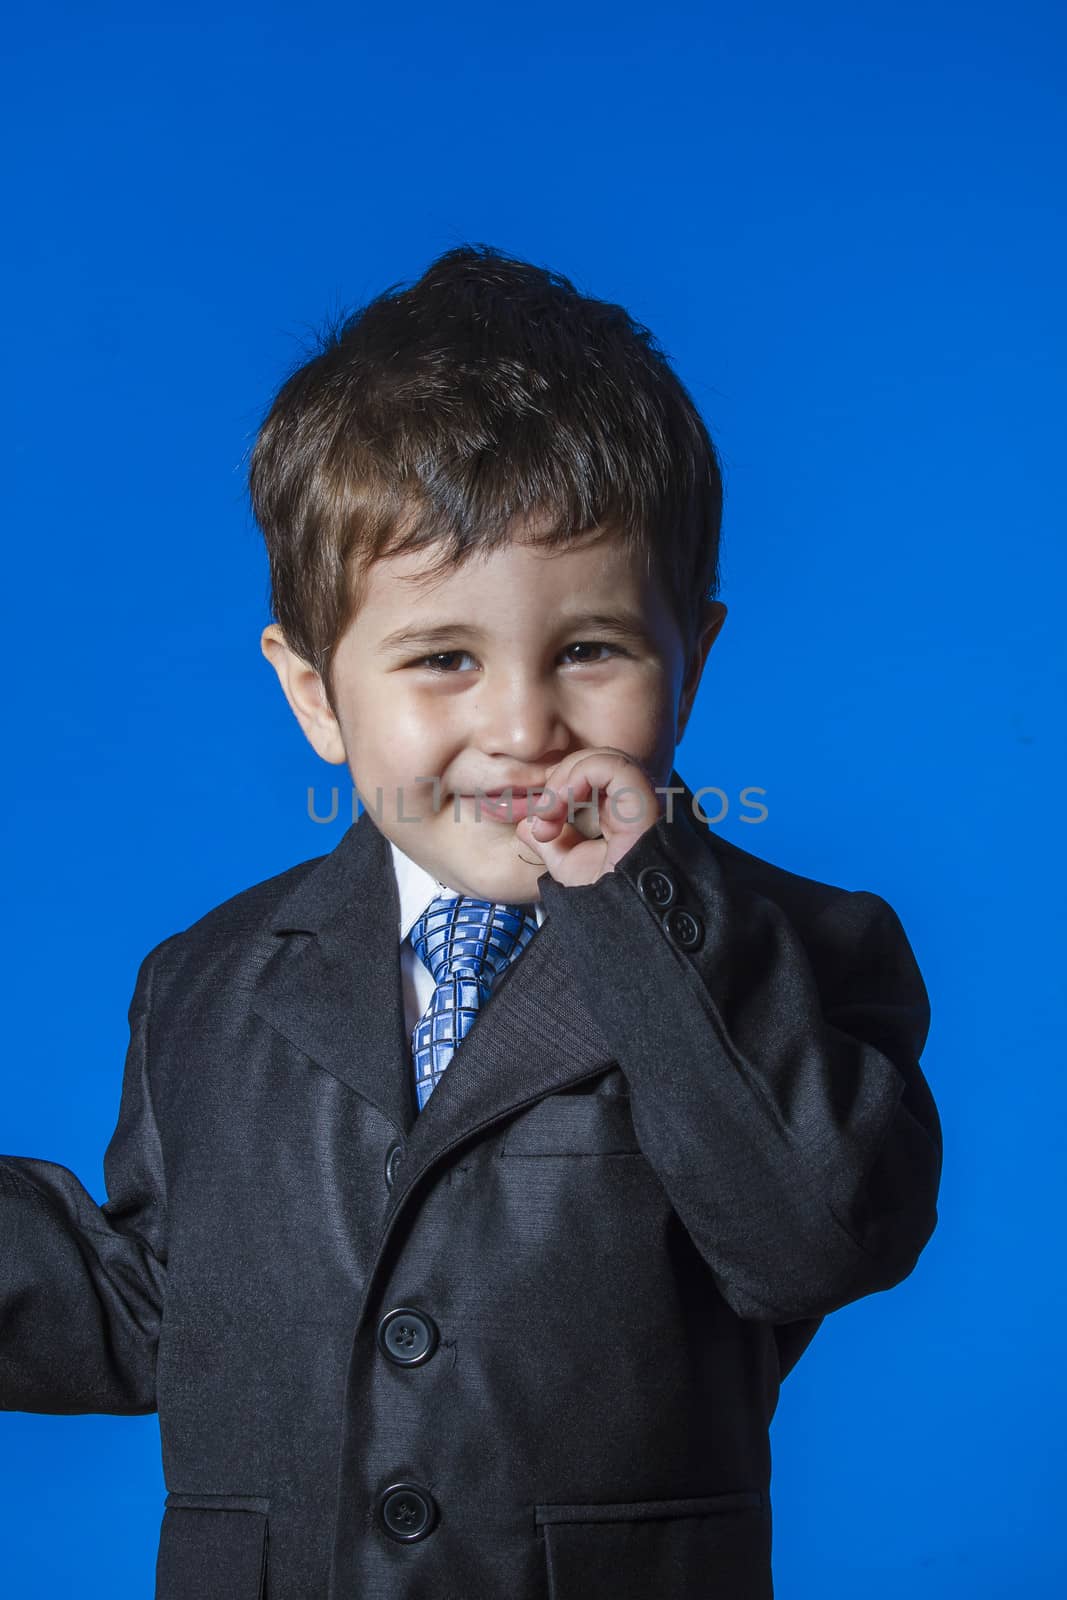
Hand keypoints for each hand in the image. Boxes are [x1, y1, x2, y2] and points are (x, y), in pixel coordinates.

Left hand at [514, 748, 663, 885]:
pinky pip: (610, 765)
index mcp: (618, 813)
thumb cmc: (607, 898)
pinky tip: (562, 803)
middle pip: (593, 761)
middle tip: (541, 816)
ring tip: (550, 811)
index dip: (558, 789)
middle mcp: (632, 802)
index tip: (539, 825)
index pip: (589, 777)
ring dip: (565, 778)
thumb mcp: (568, 866)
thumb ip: (549, 843)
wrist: (625, 916)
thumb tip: (526, 825)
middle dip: (557, 781)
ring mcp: (639, 798)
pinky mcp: (643, 798)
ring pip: (601, 757)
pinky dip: (579, 775)